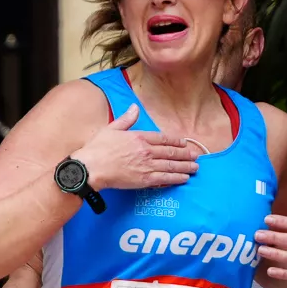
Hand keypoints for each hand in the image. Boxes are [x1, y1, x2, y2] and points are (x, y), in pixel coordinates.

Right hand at [72, 103, 199, 192]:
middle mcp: (146, 151)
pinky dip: (176, 178)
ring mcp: (146, 166)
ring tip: (195, 168)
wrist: (91, 168)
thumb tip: (135, 107)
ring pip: (171, 166)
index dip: (175, 141)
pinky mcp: (144, 180)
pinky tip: (184, 178)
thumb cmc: (97, 149)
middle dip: (185, 154)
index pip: (163, 138)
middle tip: (196, 156)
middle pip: (171, 152)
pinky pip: (164, 179)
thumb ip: (126, 119)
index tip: (184, 143)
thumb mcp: (111, 129)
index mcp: (139, 137)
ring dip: (185, 167)